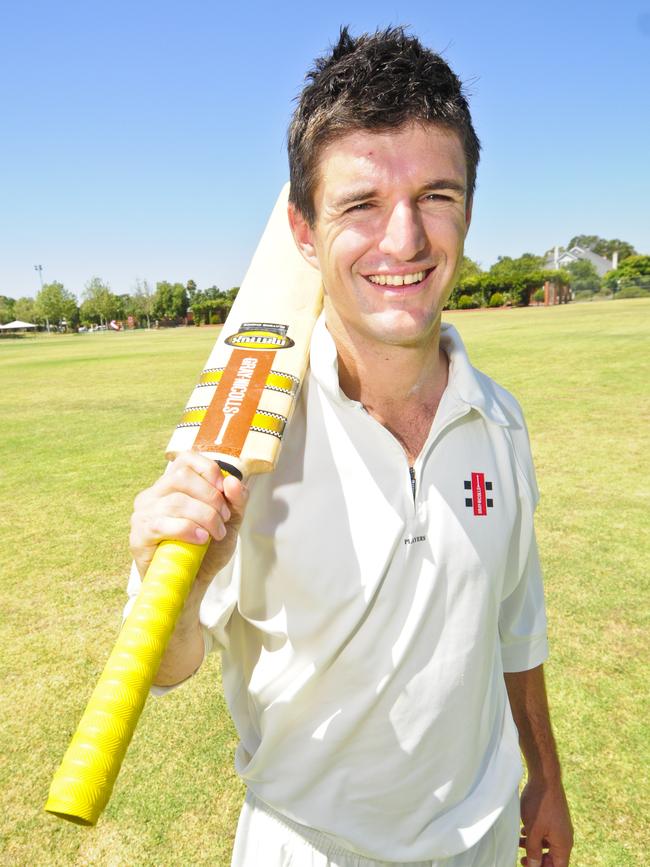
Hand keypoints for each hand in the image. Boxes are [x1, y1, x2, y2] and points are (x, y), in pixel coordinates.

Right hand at [129, 451, 248, 589]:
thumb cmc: (207, 549)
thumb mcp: (230, 522)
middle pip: (180, 476)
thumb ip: (236, 500)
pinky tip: (201, 540)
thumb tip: (233, 481)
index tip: (225, 490)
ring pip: (176, 501)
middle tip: (224, 518)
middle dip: (210, 497)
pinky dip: (188, 530)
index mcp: (173, 485)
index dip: (208, 470)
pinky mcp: (138, 536)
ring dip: (205, 517)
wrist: (193, 582)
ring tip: (216, 533)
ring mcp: (143, 514)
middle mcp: (153, 494)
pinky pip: (162, 524)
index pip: (185, 459)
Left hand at [519, 778, 572, 866]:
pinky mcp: (554, 817)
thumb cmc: (540, 804)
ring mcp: (560, 827)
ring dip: (534, 847)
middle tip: (522, 859)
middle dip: (538, 860)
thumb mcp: (533, 831)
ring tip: (519, 844)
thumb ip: (533, 851)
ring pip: (548, 845)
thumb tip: (534, 866)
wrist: (545, 778)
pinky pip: (546, 833)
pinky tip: (523, 831)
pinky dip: (536, 835)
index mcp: (563, 844)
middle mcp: (565, 837)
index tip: (530, 866)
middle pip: (553, 858)